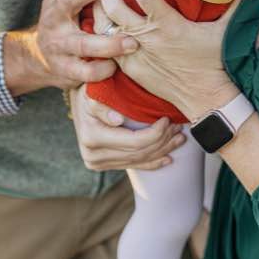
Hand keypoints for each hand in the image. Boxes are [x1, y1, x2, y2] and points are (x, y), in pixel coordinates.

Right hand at [2, 0, 137, 94]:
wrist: (38, 56)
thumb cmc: (67, 17)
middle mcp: (54, 14)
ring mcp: (58, 43)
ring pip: (82, 43)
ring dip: (108, 43)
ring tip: (132, 42)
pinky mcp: (63, 68)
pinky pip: (83, 72)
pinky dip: (100, 70)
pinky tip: (115, 66)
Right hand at [68, 84, 186, 170]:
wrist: (79, 103)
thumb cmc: (91, 92)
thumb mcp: (93, 93)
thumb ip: (102, 105)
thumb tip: (117, 120)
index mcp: (93, 137)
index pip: (134, 142)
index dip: (156, 133)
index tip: (168, 120)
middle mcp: (93, 155)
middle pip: (139, 153)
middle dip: (163, 141)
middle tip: (179, 128)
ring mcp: (98, 163)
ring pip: (139, 161)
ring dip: (162, 151)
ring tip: (178, 139)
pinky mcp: (104, 165)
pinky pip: (133, 166)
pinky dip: (152, 163)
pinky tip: (167, 158)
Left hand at [96, 0, 240, 118]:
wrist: (206, 98)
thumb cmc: (215, 63)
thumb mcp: (225, 31)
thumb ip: (233, 4)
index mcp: (168, 24)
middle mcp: (147, 38)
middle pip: (114, 7)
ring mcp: (135, 54)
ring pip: (105, 26)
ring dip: (99, 9)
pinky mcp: (129, 69)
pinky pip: (106, 46)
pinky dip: (101, 32)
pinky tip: (100, 22)